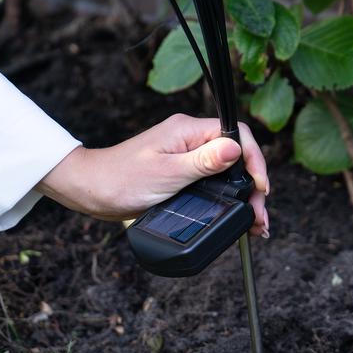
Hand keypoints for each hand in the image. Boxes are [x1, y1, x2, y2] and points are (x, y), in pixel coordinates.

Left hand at [37, 114, 269, 236]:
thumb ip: (203, 161)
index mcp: (188, 130)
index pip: (236, 134)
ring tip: (254, 221)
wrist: (92, 191)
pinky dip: (227, 198)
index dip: (254, 159)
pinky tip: (236, 214)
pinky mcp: (182, 173)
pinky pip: (213, 181)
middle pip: (236, 155)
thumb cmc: (121, 180)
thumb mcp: (166, 173)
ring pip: (227, 171)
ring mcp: (186, 156)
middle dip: (252, 184)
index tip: (260, 186)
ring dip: (243, 194)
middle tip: (259, 214)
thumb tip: (236, 148)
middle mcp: (190, 139)